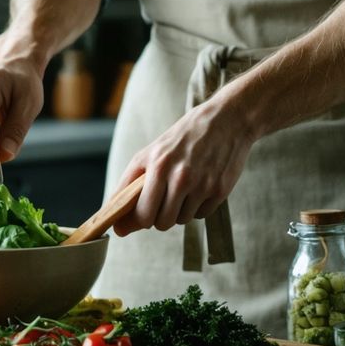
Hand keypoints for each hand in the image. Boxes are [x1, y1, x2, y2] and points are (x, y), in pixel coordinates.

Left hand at [112, 99, 255, 233]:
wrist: (226, 120)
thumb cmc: (182, 138)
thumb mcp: (150, 153)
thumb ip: (130, 184)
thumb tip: (119, 225)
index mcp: (158, 166)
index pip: (141, 212)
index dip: (134, 221)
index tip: (130, 223)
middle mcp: (179, 177)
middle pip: (161, 222)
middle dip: (156, 218)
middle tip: (159, 204)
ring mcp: (202, 185)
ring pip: (181, 220)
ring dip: (178, 212)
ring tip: (181, 190)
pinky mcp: (219, 190)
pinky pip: (200, 214)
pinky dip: (196, 207)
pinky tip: (198, 188)